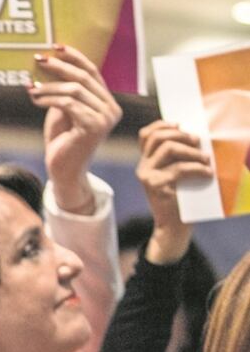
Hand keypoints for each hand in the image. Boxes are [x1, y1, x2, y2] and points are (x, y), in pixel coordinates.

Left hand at [29, 45, 122, 213]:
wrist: (63, 170)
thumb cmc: (62, 140)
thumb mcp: (63, 110)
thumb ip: (64, 91)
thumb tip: (52, 64)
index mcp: (106, 102)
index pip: (92, 72)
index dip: (75, 56)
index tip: (56, 46)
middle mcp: (111, 108)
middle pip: (84, 77)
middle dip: (59, 66)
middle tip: (38, 60)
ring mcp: (105, 117)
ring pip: (74, 89)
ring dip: (49, 86)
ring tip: (31, 88)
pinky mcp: (94, 126)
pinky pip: (68, 103)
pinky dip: (49, 99)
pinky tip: (35, 99)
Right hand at [135, 120, 210, 264]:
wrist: (173, 226)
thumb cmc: (180, 199)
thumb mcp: (174, 176)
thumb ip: (175, 159)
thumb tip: (194, 138)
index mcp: (146, 162)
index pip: (146, 134)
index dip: (162, 125)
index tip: (181, 126)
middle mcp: (142, 167)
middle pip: (158, 137)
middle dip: (182, 135)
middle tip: (198, 143)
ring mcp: (147, 176)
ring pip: (169, 148)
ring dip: (192, 152)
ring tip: (206, 160)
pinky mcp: (156, 186)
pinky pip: (180, 168)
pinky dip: (197, 168)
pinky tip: (207, 173)